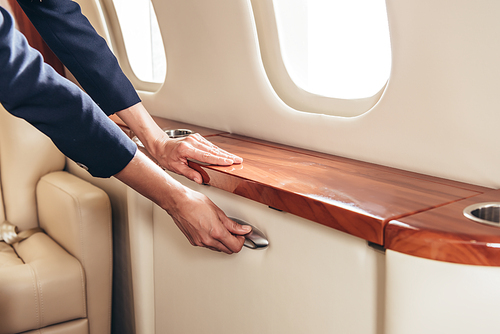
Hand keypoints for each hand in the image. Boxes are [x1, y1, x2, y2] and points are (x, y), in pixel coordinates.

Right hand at [115, 150, 249, 253]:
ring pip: (218, 249)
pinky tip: (212, 230)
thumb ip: (232, 224)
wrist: (178, 203)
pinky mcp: (194, 242)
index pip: (235, 246)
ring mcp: (200, 242)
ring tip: (222, 229)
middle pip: (228, 250)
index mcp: (216, 232)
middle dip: (234, 242)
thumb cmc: (195, 203)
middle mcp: (208, 240)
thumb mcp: (218, 211)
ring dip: (223, 242)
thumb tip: (243, 230)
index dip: (241, 241)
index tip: (242, 234)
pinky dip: (213, 241)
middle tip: (234, 232)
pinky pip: (208, 246)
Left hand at [152, 132, 242, 183]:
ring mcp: (194, 138)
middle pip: (213, 150)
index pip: (206, 155)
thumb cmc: (166, 157)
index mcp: (186, 149)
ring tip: (234, 158)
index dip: (219, 159)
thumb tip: (200, 179)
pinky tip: (224, 154)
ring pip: (213, 147)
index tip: (229, 162)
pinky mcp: (196, 138)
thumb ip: (189, 173)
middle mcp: (192, 141)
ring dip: (224, 153)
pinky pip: (209, 145)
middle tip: (238, 160)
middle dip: (227, 156)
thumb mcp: (176, 168)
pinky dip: (218, 150)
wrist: (161, 146)